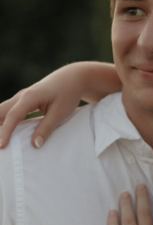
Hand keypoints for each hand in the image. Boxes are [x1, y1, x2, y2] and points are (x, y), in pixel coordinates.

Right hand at [0, 62, 120, 148]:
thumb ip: (47, 128)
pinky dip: (4, 121)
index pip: (13, 116)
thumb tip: (35, 145)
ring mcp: (21, 97)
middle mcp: (21, 96)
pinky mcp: (24, 101)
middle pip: (0, 111)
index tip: (1, 146)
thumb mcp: (60, 112)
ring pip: (2, 111)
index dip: (5, 132)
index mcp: (30, 97)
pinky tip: (2, 132)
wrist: (73, 78)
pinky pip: (9, 112)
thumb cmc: (68, 93)